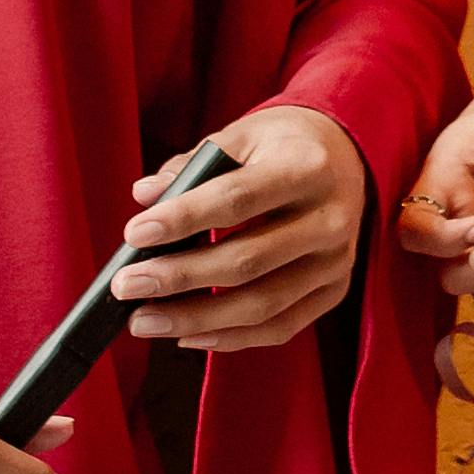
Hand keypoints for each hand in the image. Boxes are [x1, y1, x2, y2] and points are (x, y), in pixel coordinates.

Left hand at [118, 106, 368, 351]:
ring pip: (262, 304)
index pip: (237, 199)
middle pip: (247, 260)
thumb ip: (193, 164)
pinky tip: (187, 336)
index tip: (134, 233)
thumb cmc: (282, 145)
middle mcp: (330, 218)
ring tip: (144, 321)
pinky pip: (281, 328)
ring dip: (196, 319)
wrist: (347, 156)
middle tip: (125, 286)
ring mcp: (336, 261)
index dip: (183, 219)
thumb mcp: (242, 135)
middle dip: (179, 278)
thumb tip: (144, 196)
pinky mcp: (334, 290)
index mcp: (307, 168)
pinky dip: (231, 338)